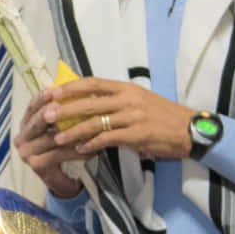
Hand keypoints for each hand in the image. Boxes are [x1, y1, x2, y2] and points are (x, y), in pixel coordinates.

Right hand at [14, 88, 83, 199]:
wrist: (63, 180)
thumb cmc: (62, 150)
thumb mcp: (58, 129)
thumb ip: (60, 114)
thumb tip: (73, 90)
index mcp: (25, 126)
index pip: (31, 108)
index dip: (40, 99)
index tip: (52, 90)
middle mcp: (21, 139)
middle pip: (36, 122)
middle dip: (49, 113)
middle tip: (60, 105)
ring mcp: (26, 154)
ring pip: (49, 139)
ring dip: (69, 133)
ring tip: (87, 126)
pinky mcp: (36, 166)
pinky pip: (58, 155)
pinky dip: (76, 151)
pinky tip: (91, 149)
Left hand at [40, 78, 194, 162]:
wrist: (188, 129)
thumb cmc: (161, 114)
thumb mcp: (138, 99)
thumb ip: (115, 99)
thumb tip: (87, 101)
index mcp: (126, 88)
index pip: (93, 83)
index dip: (71, 87)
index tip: (52, 92)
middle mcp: (127, 100)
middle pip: (89, 103)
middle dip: (65, 109)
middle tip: (46, 116)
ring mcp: (132, 117)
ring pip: (95, 123)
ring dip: (74, 132)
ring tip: (58, 138)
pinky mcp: (136, 136)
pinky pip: (107, 140)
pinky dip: (91, 145)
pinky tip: (80, 150)